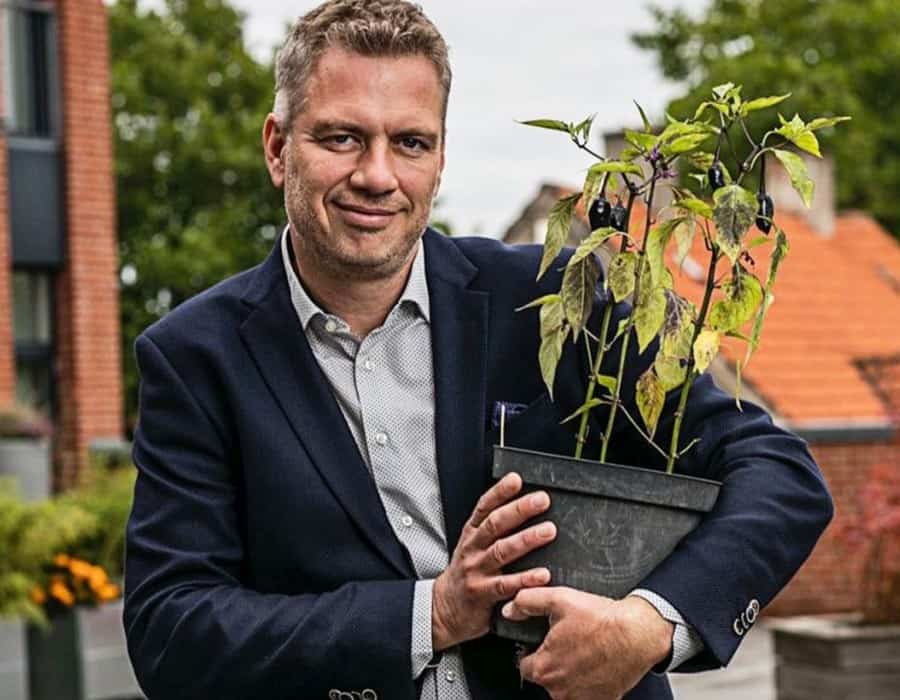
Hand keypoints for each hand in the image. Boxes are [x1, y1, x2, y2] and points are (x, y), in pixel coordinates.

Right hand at [432, 473, 556, 650]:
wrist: (444, 608)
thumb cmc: (467, 573)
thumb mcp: (473, 545)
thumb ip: (492, 529)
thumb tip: (523, 506)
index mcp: (471, 533)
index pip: (484, 507)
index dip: (500, 492)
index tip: (516, 479)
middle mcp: (472, 548)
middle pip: (495, 524)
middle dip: (519, 510)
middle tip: (542, 500)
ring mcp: (476, 570)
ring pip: (501, 551)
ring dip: (526, 539)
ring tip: (548, 531)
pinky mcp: (482, 594)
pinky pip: (506, 585)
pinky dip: (525, 579)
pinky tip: (543, 575)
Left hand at [502, 588, 673, 699]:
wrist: (638, 633)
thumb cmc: (602, 619)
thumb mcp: (559, 599)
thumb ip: (527, 602)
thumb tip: (510, 610)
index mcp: (544, 667)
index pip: (525, 665)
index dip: (533, 650)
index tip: (546, 641)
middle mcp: (560, 689)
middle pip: (546, 677)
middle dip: (553, 661)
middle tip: (569, 642)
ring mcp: (581, 698)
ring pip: (565, 687)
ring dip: (570, 673)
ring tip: (584, 651)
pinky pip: (586, 694)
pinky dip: (589, 681)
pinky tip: (596, 663)